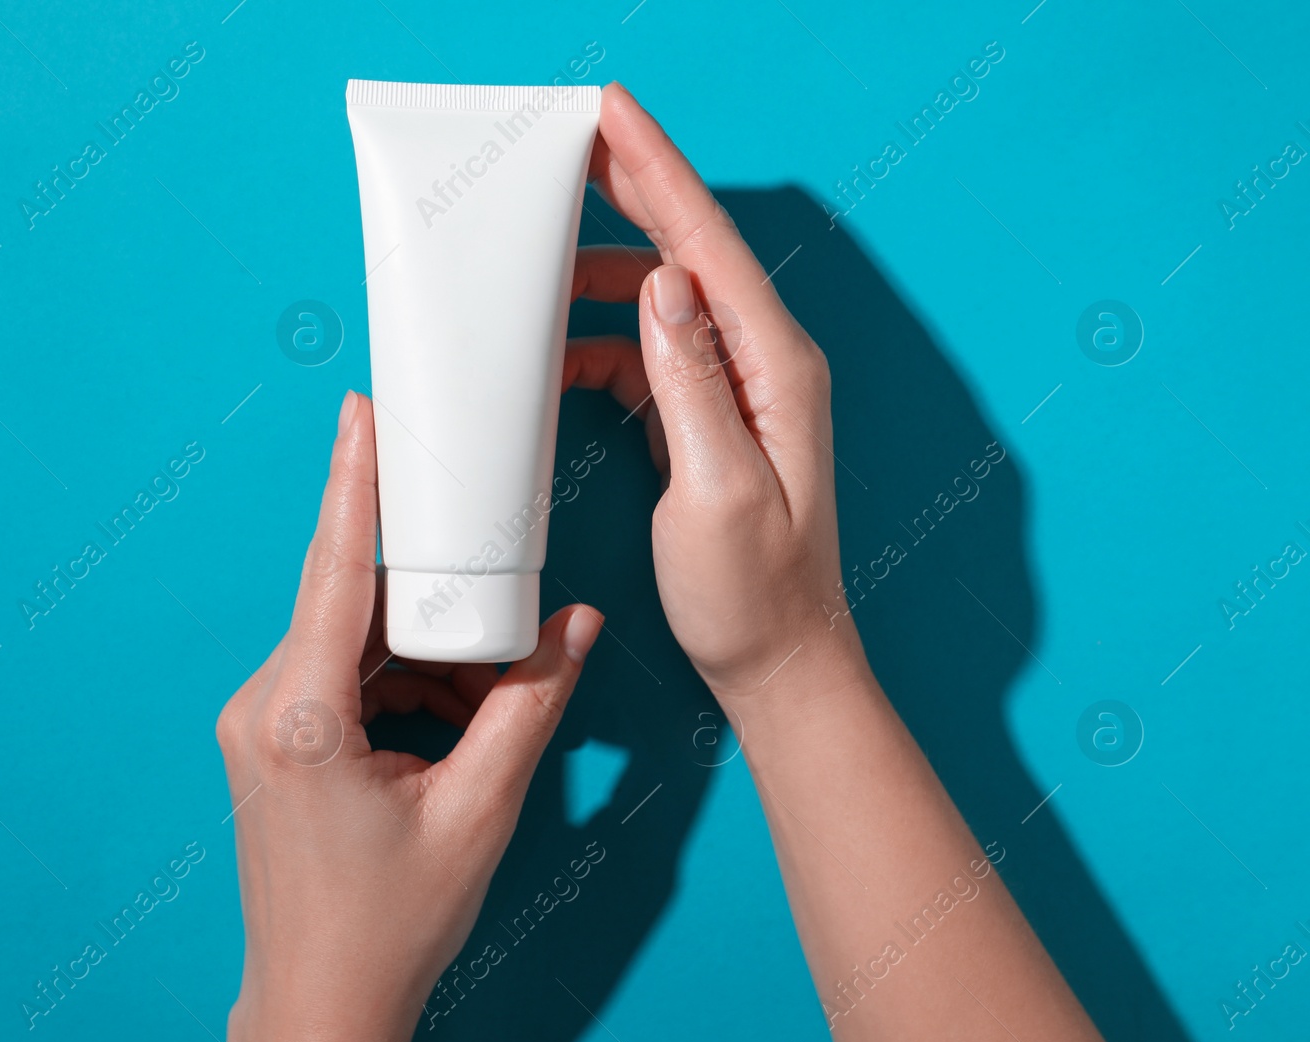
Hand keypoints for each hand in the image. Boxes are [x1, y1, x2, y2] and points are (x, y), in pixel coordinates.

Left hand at [216, 391, 603, 1041]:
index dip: (354, 484)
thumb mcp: (480, 810)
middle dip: (428, 586)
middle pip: (349, 600)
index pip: (334, 572)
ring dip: (424, 649)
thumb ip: (531, 706)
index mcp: (302, 718)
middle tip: (490, 566)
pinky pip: (341, 675)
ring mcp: (261, 723)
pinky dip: (401, 681)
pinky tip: (455, 717)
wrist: (320, 1006)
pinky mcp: (275, 740)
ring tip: (490, 691)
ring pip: (351, 640)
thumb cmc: (390, 926)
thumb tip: (575, 626)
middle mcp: (265, 707)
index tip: (361, 412)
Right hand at [564, 83, 869, 703]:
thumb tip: (663, 285)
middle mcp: (764, 364)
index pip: (709, 246)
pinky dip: (600, 345)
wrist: (778, 661)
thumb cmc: (753, 594)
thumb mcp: (717, 490)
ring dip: (598, 277)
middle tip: (570, 138)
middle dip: (631, 189)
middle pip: (690, 251)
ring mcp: (737, 390)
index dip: (658, 171)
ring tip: (532, 262)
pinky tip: (554, 355)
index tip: (612, 112)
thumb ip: (691, 384)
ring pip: (662, 300)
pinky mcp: (709, 420)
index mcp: (776, 368)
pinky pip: (651, 356)